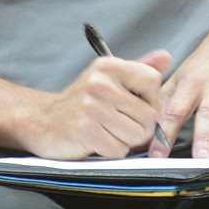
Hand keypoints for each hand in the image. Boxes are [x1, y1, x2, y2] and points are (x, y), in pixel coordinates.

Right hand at [28, 49, 171, 159]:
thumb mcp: (109, 77)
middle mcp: (100, 83)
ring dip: (125, 140)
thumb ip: (139, 69)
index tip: (135, 104)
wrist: (42, 120)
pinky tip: (97, 140)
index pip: (153, 81)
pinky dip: (111, 151)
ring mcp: (92, 107)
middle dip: (138, 127)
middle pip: (149, 115)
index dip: (150, 100)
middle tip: (118, 123)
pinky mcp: (85, 131)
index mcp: (110, 66)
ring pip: (136, 135)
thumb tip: (166, 58)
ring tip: (107, 130)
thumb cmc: (81, 101)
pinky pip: (118, 150)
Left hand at [147, 24, 208, 158]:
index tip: (157, 156)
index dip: (165, 133)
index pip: (174, 111)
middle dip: (202, 138)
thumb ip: (163, 100)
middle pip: (206, 115)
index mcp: (190, 83)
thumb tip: (144, 126)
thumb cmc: (207, 64)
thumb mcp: (182, 75)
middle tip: (198, 161)